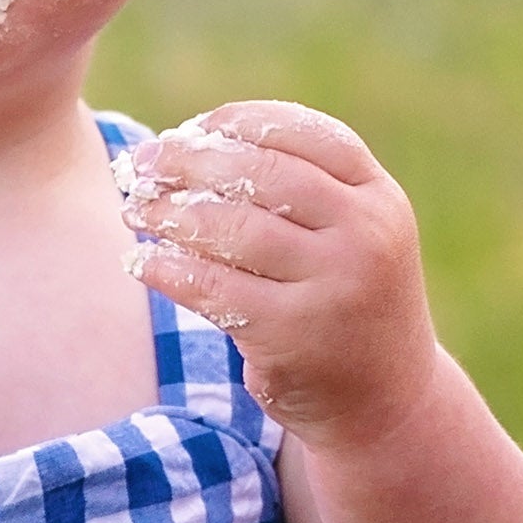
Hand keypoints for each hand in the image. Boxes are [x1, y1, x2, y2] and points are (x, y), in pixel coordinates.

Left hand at [119, 102, 439, 442]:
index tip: (193, 128)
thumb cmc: (347, 302)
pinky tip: (140, 262)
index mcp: (379, 197)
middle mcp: (365, 234)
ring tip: (136, 210)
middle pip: (264, 174)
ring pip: (235, 229)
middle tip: (143, 161)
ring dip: (172, 214)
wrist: (386, 400)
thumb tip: (188, 143)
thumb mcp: (351, 235)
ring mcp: (334, 285)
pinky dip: (168, 271)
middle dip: (193, 161)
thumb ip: (299, 190)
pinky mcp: (293, 334)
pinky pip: (213, 288)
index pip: (304, 133)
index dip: (240, 122)